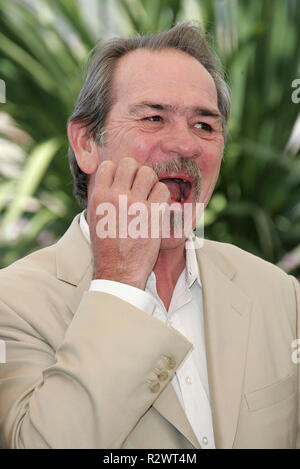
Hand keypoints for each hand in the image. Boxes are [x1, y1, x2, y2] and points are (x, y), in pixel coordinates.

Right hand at [87, 157, 170, 289]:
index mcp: (98, 196)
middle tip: (140, 188)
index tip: (125, 184)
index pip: (110, 165)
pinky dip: (163, 197)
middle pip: (130, 164)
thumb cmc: (107, 247)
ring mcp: (135, 204)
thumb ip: (101, 196)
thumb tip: (109, 179)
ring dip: (152, 183)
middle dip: (137, 173)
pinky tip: (158, 208)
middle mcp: (115, 196)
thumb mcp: (95, 218)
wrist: (118, 270)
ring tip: (150, 198)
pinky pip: (163, 190)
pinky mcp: (152, 214)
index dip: (119, 172)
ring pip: (149, 173)